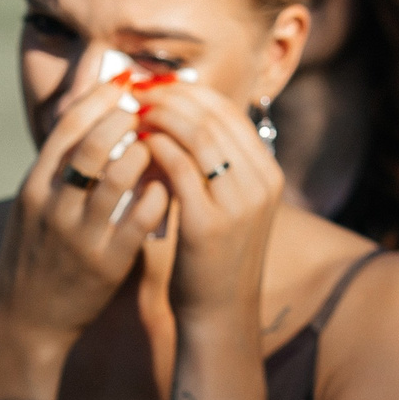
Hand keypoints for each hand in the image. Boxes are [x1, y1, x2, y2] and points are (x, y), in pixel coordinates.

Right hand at [0, 80, 168, 351]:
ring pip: (117, 178)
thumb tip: (93, 124)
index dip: (97, 99)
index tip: (124, 81)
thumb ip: (59, 172)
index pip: (65, 128)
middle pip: (91, 146)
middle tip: (150, 109)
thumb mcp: (36, 209)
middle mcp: (53, 206)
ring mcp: (79, 235)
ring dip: (144, 154)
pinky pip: (138, 219)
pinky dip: (156, 196)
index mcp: (34, 187)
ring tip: (161, 145)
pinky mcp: (105, 263)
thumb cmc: (38, 256)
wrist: (27, 320)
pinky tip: (167, 186)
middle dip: (125, 120)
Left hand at [134, 83, 284, 323]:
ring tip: (130, 112)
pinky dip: (155, 148)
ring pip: (197, 136)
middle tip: (136, 91)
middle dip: (170, 98)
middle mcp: (260, 183)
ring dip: (159, 117)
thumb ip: (215, 165)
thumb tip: (180, 118)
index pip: (228, 112)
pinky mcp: (209, 224)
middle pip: (213, 118)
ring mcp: (239, 203)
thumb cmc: (214, 257)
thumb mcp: (228, 205)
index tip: (155, 85)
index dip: (189, 92)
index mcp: (268, 173)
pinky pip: (179, 168)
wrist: (220, 314)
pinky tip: (134, 144)